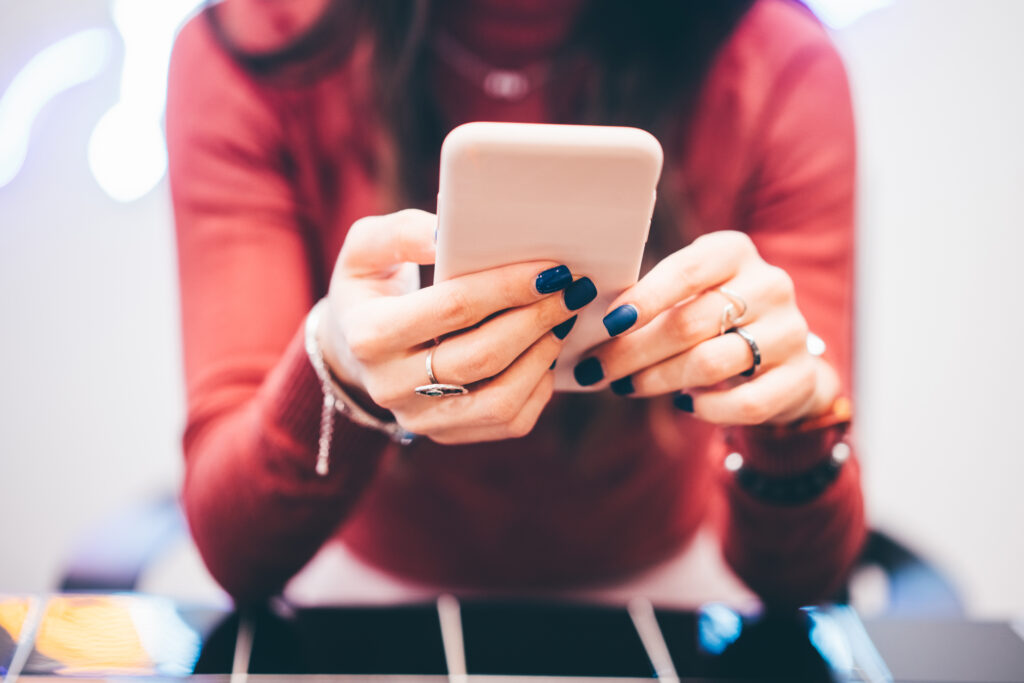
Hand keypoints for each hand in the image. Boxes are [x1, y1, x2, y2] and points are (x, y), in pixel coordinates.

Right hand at [318, 209, 596, 443]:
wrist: (354, 350)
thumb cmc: (371, 288)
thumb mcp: (367, 249)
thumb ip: (402, 234)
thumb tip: (447, 234)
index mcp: (369, 335)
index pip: (453, 308)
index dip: (508, 286)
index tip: (551, 268)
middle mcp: (390, 387)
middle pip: (483, 356)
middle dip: (536, 318)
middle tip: (571, 290)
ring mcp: (421, 419)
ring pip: (501, 398)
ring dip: (544, 354)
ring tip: (562, 318)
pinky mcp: (448, 435)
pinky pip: (509, 421)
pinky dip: (539, 385)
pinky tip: (545, 350)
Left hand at [573, 231, 838, 424]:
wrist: (783, 353)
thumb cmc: (713, 316)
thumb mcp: (688, 292)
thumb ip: (649, 301)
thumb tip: (588, 326)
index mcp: (735, 252)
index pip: (687, 270)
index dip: (645, 298)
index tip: (607, 324)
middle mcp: (769, 285)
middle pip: (689, 324)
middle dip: (633, 351)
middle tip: (596, 369)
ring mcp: (790, 331)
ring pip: (710, 363)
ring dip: (657, 379)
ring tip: (625, 386)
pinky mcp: (800, 376)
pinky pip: (746, 402)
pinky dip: (708, 408)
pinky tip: (683, 404)